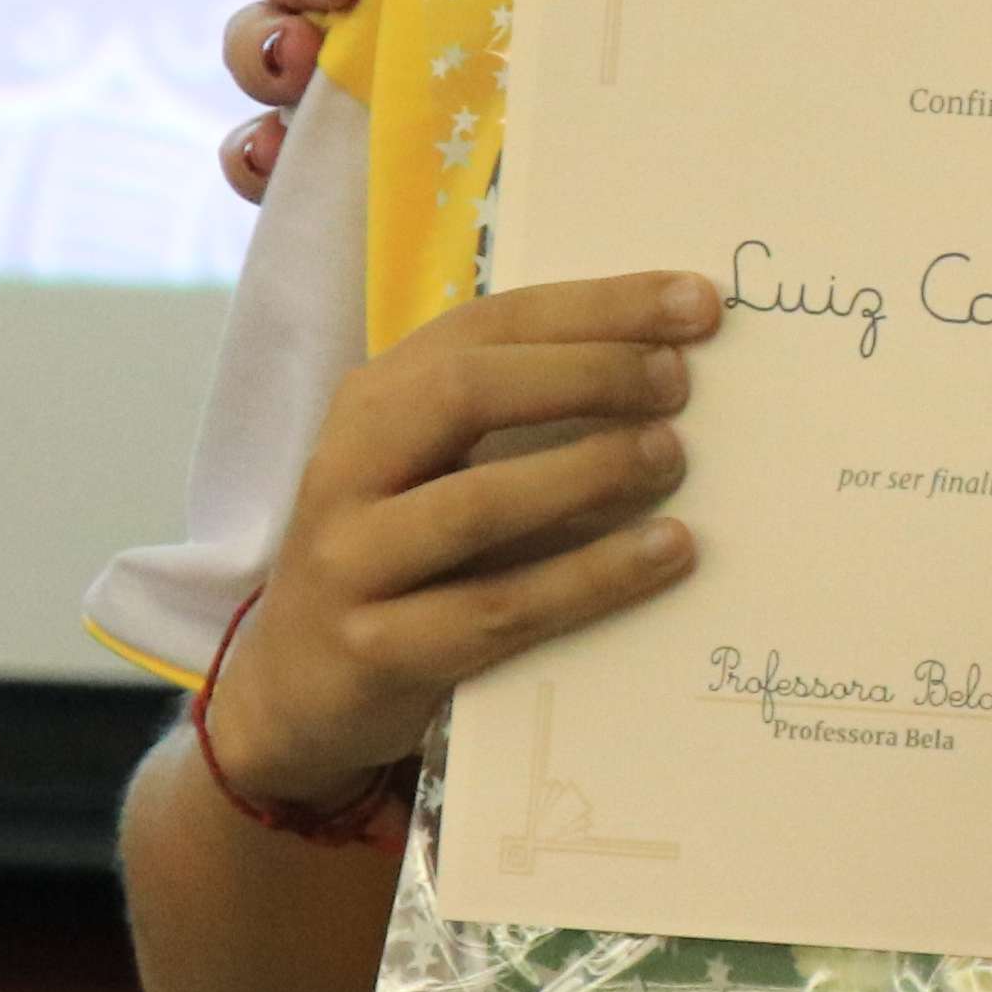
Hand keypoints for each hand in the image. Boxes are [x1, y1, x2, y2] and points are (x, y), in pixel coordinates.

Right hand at [200, 270, 718, 809]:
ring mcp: (351, 562)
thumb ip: (522, 408)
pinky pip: (496, 610)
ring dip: (587, 472)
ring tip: (673, 456)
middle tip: (679, 383)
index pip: (489, 324)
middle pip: (465, 393)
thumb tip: (674, 354)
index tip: (697, 304)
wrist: (295, 688)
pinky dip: (591, 577)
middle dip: (586, 375)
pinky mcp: (375, 653)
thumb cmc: (401, 549)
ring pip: (477, 504)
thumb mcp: (436, 463)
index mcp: (376, 399)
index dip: (596, 306)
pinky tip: (668, 551)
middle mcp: (348, 467)